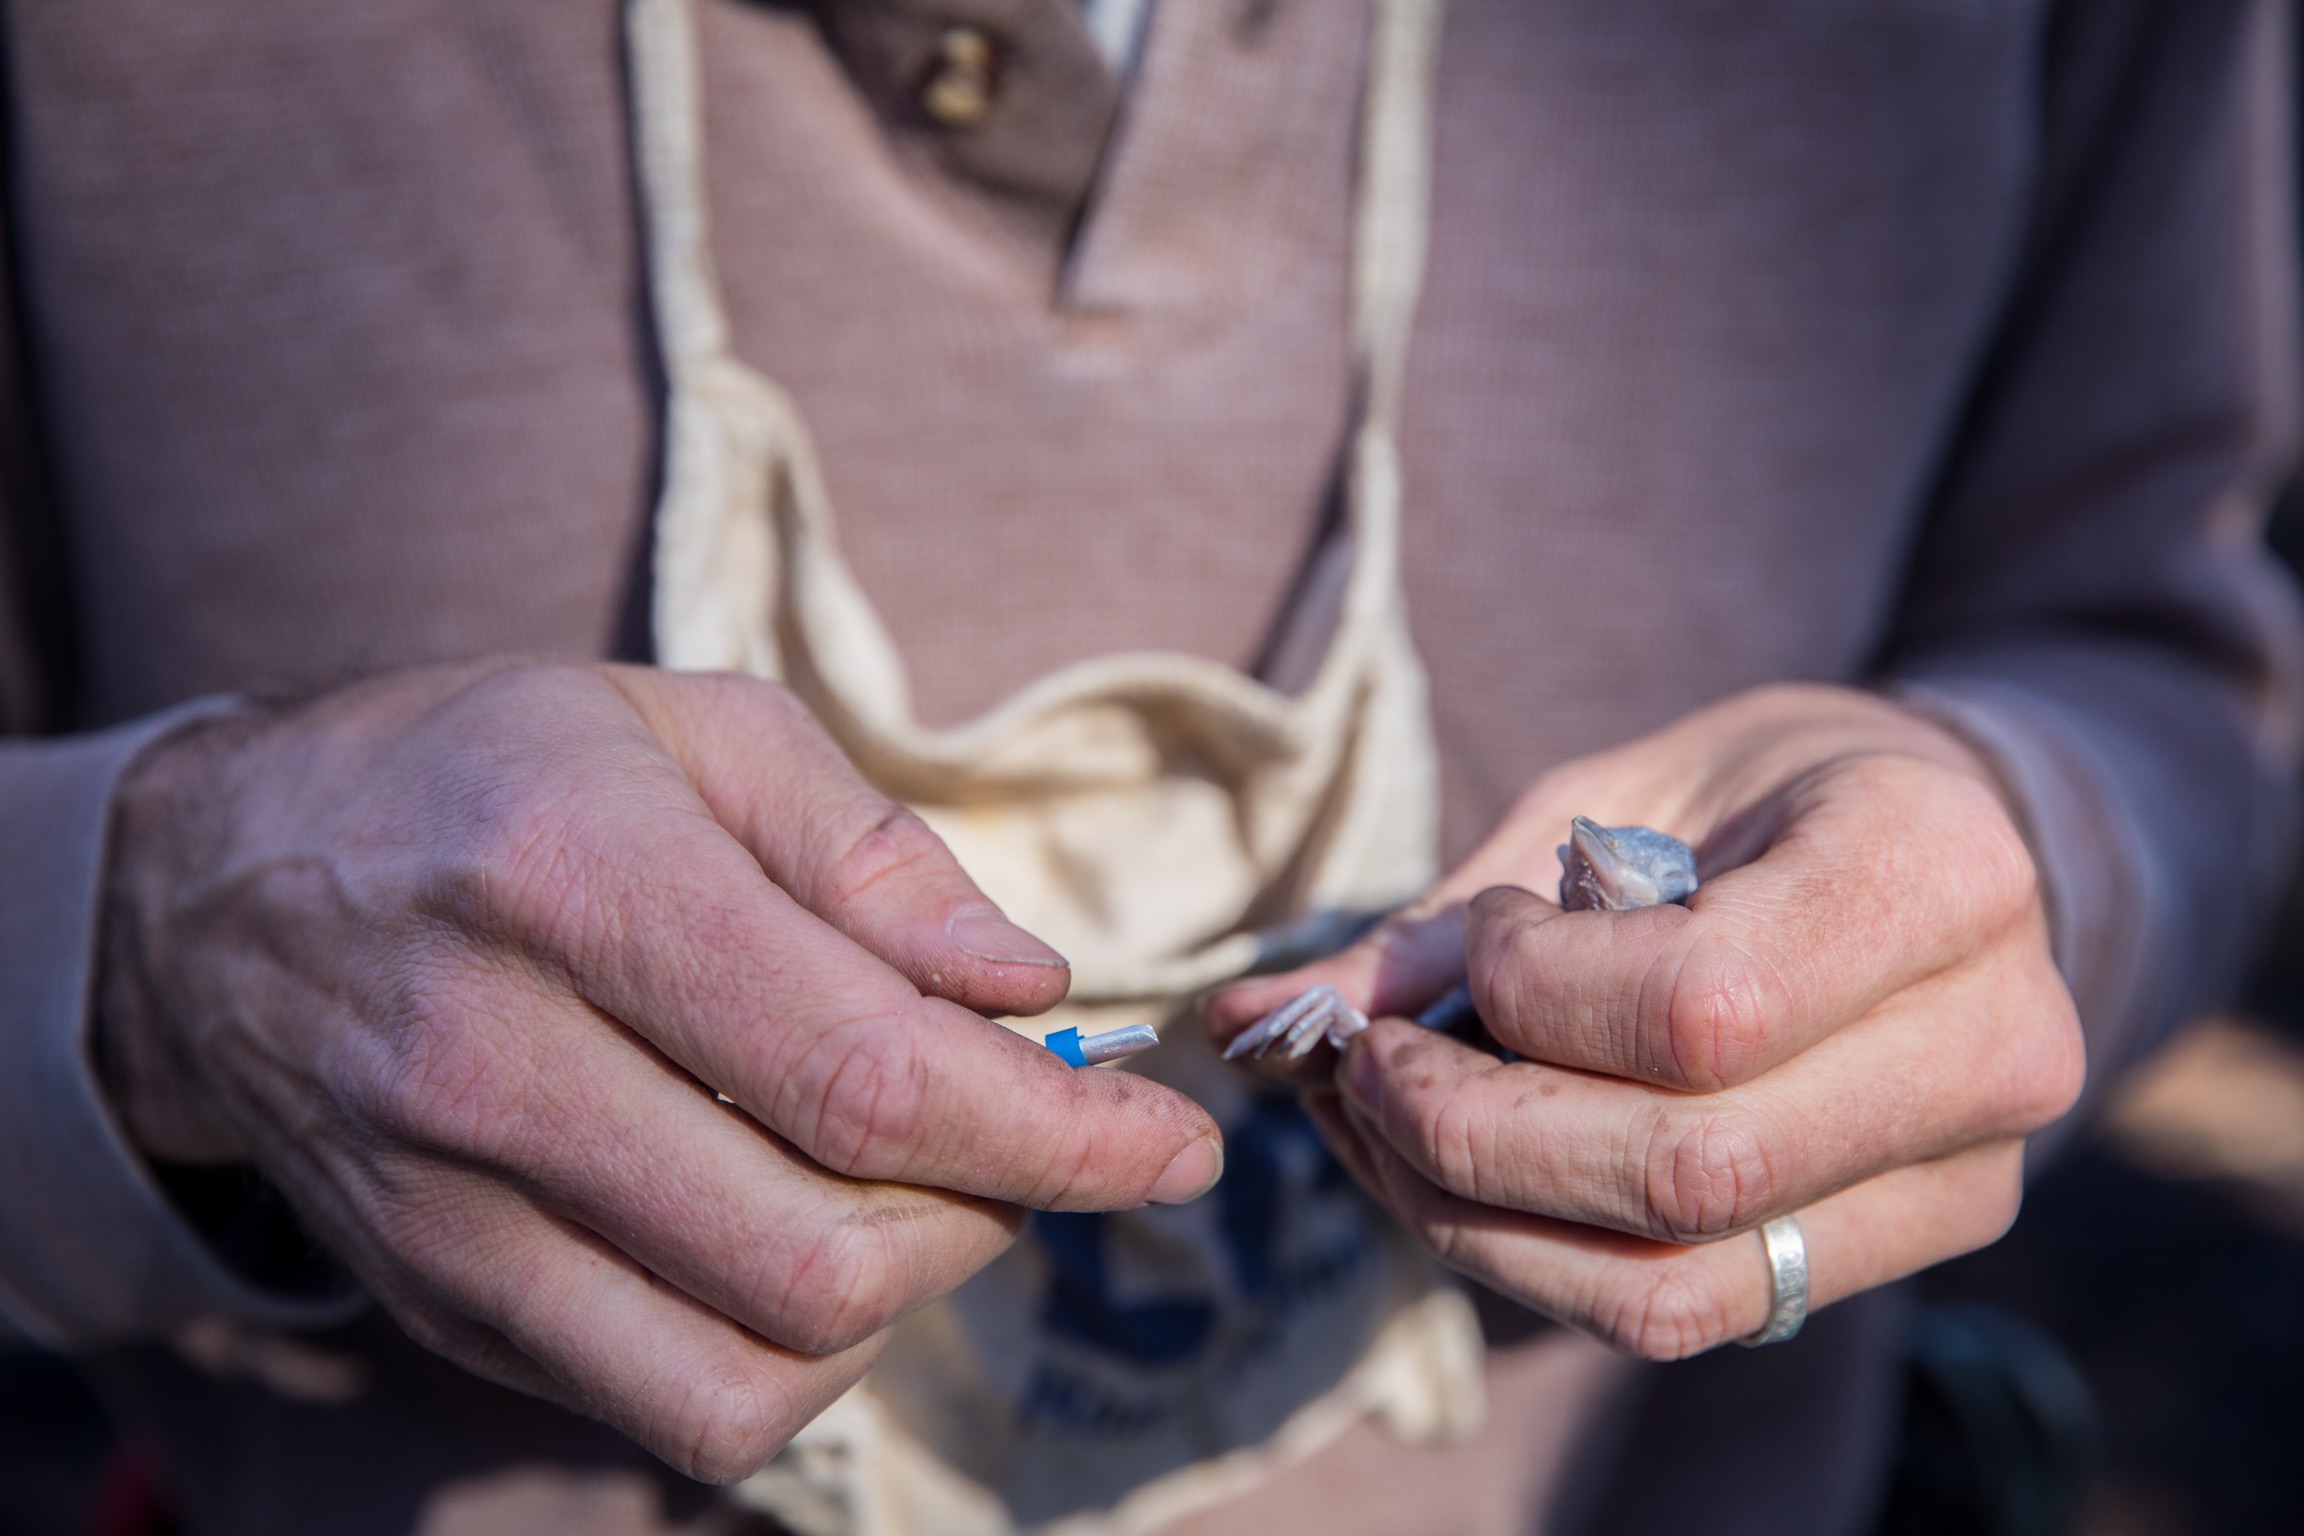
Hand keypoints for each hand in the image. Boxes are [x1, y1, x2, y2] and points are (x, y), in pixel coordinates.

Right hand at [99, 663, 1220, 1479]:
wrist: (223, 895)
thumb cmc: (495, 776)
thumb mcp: (693, 729)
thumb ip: (875, 855)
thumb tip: (1032, 989)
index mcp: (580, 882)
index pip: (866, 1077)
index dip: (1060, 1137)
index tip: (1175, 1148)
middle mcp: (497, 1067)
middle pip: (827, 1255)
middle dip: (995, 1215)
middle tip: (1025, 1135)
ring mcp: (452, 1214)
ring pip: (757, 1371)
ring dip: (900, 1300)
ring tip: (910, 1184)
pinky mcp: (442, 1303)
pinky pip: (672, 1405)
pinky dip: (794, 1351)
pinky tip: (798, 1232)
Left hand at [1207, 684, 2081, 1356]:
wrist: (1934, 850)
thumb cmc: (1759, 795)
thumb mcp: (1614, 798)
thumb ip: (1453, 920)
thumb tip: (1250, 1022)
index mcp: (1933, 869)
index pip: (1702, 1005)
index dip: (1534, 996)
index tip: (1478, 944)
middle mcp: (1990, 1041)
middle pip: (1686, 1170)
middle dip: (1469, 1133)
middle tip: (1363, 1067)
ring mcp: (1965, 1171)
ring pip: (1676, 1280)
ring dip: (1477, 1220)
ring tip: (1380, 1128)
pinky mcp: (1904, 1244)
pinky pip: (1690, 1313)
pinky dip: (1535, 1262)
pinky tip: (1452, 1182)